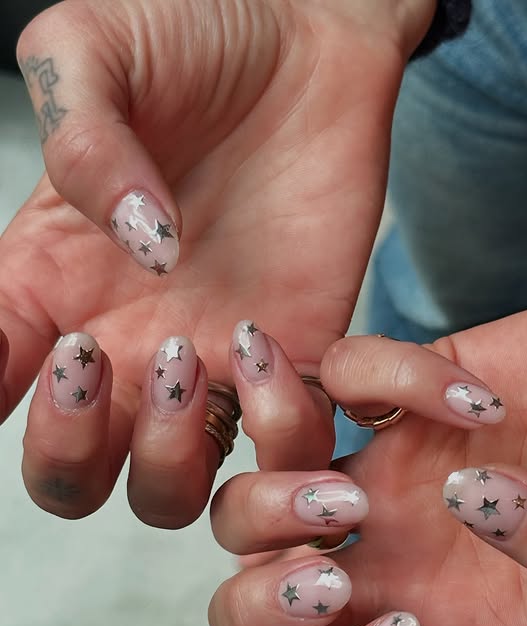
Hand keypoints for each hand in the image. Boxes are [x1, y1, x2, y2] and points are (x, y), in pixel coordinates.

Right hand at [2, 0, 434, 523]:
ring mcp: (210, 361)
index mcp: (50, 281)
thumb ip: (81, 140)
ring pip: (171, 490)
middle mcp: (124, 343)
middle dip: (69, 454)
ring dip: (167, 459)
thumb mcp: (97, 54)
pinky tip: (265, 344)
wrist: (307, 41)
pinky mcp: (296, 357)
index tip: (31, 349)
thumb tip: (135, 244)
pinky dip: (278, 432)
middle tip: (98, 355)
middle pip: (74, 477)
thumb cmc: (193, 37)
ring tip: (189, 351)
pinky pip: (283, 444)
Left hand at [208, 293, 526, 625]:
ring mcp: (380, 475)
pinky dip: (387, 380)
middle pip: (253, 614)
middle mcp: (395, 562)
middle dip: (264, 602)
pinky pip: (338, 377)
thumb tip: (474, 500)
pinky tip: (474, 398)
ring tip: (349, 491)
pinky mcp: (394, 390)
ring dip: (270, 498)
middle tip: (334, 573)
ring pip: (247, 504)